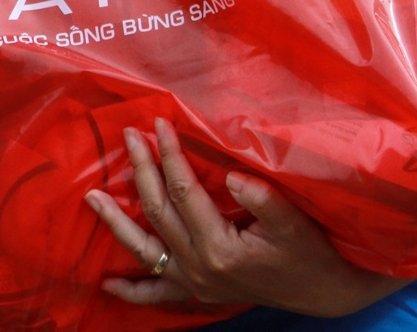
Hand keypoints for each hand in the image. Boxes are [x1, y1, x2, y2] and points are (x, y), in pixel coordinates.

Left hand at [84, 119, 405, 317]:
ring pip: (145, 249)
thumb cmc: (313, 253)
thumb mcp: (296, 224)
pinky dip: (132, 290)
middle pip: (158, 210)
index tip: (158, 124)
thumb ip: (265, 201)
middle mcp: (199, 266)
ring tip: (91, 199)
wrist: (324, 290)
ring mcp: (195, 281)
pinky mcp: (198, 291)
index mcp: (220, 246)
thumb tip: (233, 178)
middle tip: (128, 136)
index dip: (170, 155)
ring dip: (116, 223)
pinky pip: (157, 292)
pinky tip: (108, 285)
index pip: (184, 190)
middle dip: (141, 170)